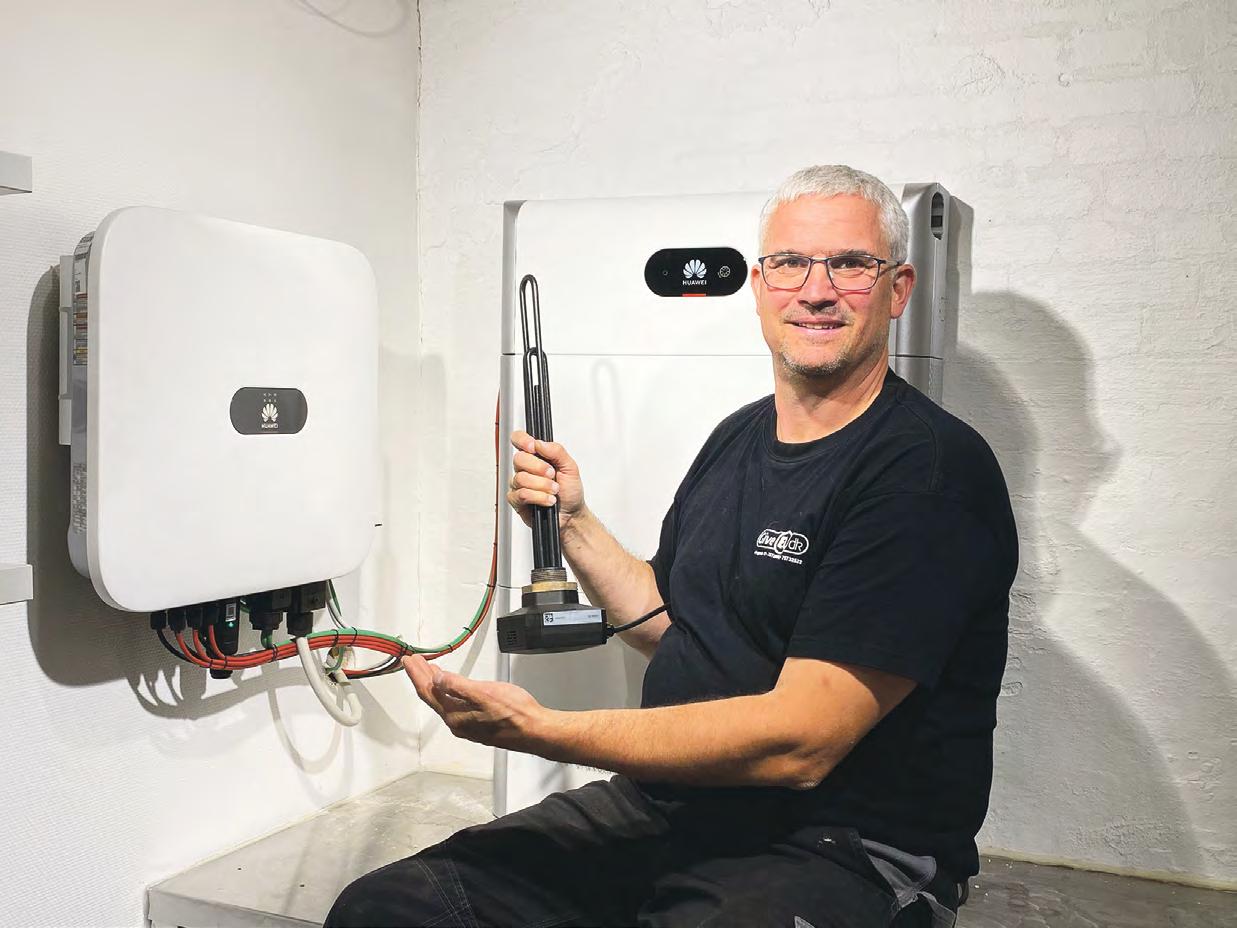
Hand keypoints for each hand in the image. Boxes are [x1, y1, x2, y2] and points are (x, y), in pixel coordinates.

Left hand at [403, 655, 546, 750]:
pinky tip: (451, 687)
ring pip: (442, 701)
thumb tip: (436, 679)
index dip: (417, 674)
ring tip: (429, 670)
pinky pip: (454, 705)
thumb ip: (458, 686)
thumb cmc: (514, 713)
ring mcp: (467, 724)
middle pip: (432, 697)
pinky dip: (447, 691)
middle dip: (422, 677)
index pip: (428, 691)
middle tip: (414, 661)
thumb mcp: (484, 693)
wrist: (534, 730)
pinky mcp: (477, 723)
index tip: (408, 660)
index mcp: (454, 715)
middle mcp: (457, 722)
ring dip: (434, 684)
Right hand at [507, 430, 586, 530]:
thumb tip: (540, 443)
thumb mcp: (570, 467)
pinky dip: (539, 497)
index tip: (533, 447)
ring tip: (554, 491)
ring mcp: (519, 484)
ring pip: (521, 478)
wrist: (572, 514)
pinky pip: (522, 494)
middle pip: (519, 459)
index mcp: (537, 456)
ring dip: (542, 485)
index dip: (522, 440)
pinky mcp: (517, 500)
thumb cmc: (570, 491)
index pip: (519, 439)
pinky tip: (548, 500)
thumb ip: (557, 451)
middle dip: (539, 468)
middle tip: (552, 475)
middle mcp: (525, 469)